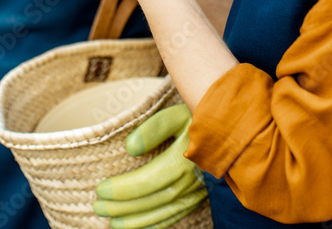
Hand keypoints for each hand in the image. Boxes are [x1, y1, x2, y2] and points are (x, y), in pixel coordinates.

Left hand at [93, 104, 206, 228]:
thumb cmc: (198, 115)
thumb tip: (130, 148)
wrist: (232, 125)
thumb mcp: (176, 113)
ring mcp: (198, 191)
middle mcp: (192, 180)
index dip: (123, 189)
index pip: (148, 181)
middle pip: (153, 200)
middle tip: (99, 207)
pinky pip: (178, 214)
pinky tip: (142, 226)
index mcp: (184, 159)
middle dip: (124, 207)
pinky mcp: (201, 196)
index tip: (101, 189)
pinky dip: (158, 223)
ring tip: (113, 223)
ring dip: (138, 221)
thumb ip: (153, 128)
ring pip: (165, 212)